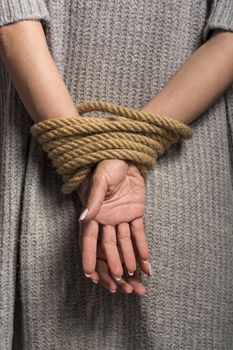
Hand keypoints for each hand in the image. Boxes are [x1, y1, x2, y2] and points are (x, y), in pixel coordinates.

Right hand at [77, 159, 150, 294]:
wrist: (125, 157)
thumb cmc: (107, 166)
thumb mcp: (100, 182)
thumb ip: (93, 201)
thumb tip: (82, 219)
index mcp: (95, 213)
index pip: (90, 238)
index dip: (90, 256)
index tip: (90, 273)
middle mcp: (107, 219)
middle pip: (110, 245)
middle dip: (114, 262)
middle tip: (119, 279)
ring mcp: (122, 217)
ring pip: (125, 242)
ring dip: (130, 257)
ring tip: (134, 274)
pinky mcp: (136, 212)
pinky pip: (139, 232)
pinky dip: (142, 245)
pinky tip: (146, 260)